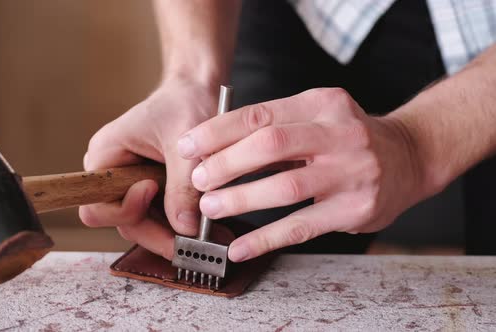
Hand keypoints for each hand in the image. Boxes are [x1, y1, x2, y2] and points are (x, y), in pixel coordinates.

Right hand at [79, 78, 217, 259]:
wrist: (197, 91)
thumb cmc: (186, 104)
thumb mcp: (186, 144)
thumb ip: (183, 187)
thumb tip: (185, 230)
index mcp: (106, 156)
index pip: (98, 206)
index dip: (124, 210)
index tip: (152, 191)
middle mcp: (113, 174)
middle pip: (123, 221)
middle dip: (158, 233)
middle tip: (194, 244)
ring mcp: (131, 184)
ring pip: (144, 224)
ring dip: (173, 234)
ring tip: (209, 240)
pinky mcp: (151, 190)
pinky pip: (159, 217)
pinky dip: (181, 226)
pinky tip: (205, 230)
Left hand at [178, 88, 427, 261]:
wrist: (409, 156)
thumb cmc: (348, 137)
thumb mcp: (318, 116)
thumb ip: (275, 127)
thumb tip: (214, 149)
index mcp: (322, 103)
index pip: (260, 114)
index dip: (218, 131)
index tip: (188, 147)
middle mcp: (339, 133)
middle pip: (271, 145)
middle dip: (226, 163)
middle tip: (199, 180)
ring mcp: (351, 172)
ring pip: (285, 187)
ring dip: (241, 199)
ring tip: (210, 208)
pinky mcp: (355, 209)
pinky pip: (302, 227)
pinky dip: (266, 239)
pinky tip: (240, 248)